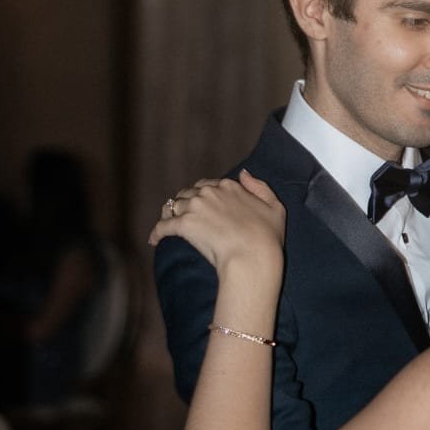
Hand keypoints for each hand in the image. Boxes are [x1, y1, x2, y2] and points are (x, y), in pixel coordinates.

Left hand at [148, 171, 285, 277]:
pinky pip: (163, 226)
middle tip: (184, 216)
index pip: (209, 185)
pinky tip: (154, 240)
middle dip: (185, 203)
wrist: (253, 257)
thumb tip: (243, 172)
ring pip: (174, 206)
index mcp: (230, 186)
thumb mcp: (275, 207)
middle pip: (189, 193)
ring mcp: (195, 207)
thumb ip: (259, 187)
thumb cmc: (268, 237)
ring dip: (170, 214)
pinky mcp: (183, 225)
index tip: (202, 207)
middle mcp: (210, 191)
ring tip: (168, 226)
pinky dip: (157, 232)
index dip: (203, 195)